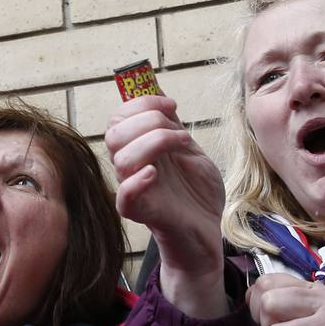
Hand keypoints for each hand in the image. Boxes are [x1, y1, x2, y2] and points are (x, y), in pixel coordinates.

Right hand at [106, 95, 227, 317]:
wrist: (209, 229)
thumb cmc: (197, 192)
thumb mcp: (189, 150)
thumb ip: (171, 126)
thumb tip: (160, 96)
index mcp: (138, 148)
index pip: (119, 118)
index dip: (141, 104)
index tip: (171, 105)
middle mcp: (131, 166)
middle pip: (115, 133)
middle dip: (148, 120)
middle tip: (179, 128)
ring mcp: (134, 188)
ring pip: (121, 158)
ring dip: (154, 142)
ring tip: (184, 144)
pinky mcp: (141, 212)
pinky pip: (124, 196)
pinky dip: (136, 181)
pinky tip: (155, 173)